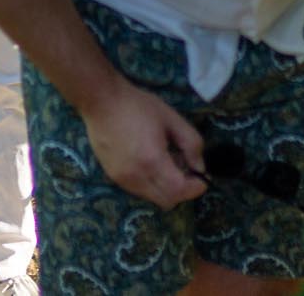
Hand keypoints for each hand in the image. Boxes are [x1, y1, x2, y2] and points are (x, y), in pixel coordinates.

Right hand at [81, 82, 207, 209]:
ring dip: (165, 188)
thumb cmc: (138, 106)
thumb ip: (191, 143)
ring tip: (165, 163)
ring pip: (153, 198)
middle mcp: (136, 177)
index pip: (180, 191)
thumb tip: (199, 167)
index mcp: (153, 160)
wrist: (102, 102)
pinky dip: (151, 184)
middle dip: (182, 190)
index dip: (195, 188)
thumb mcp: (171, 118)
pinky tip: (148, 162)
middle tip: (184, 169)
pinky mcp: (114, 177)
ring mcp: (123, 180)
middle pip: (168, 201)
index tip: (201, 177)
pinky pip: (139, 191)